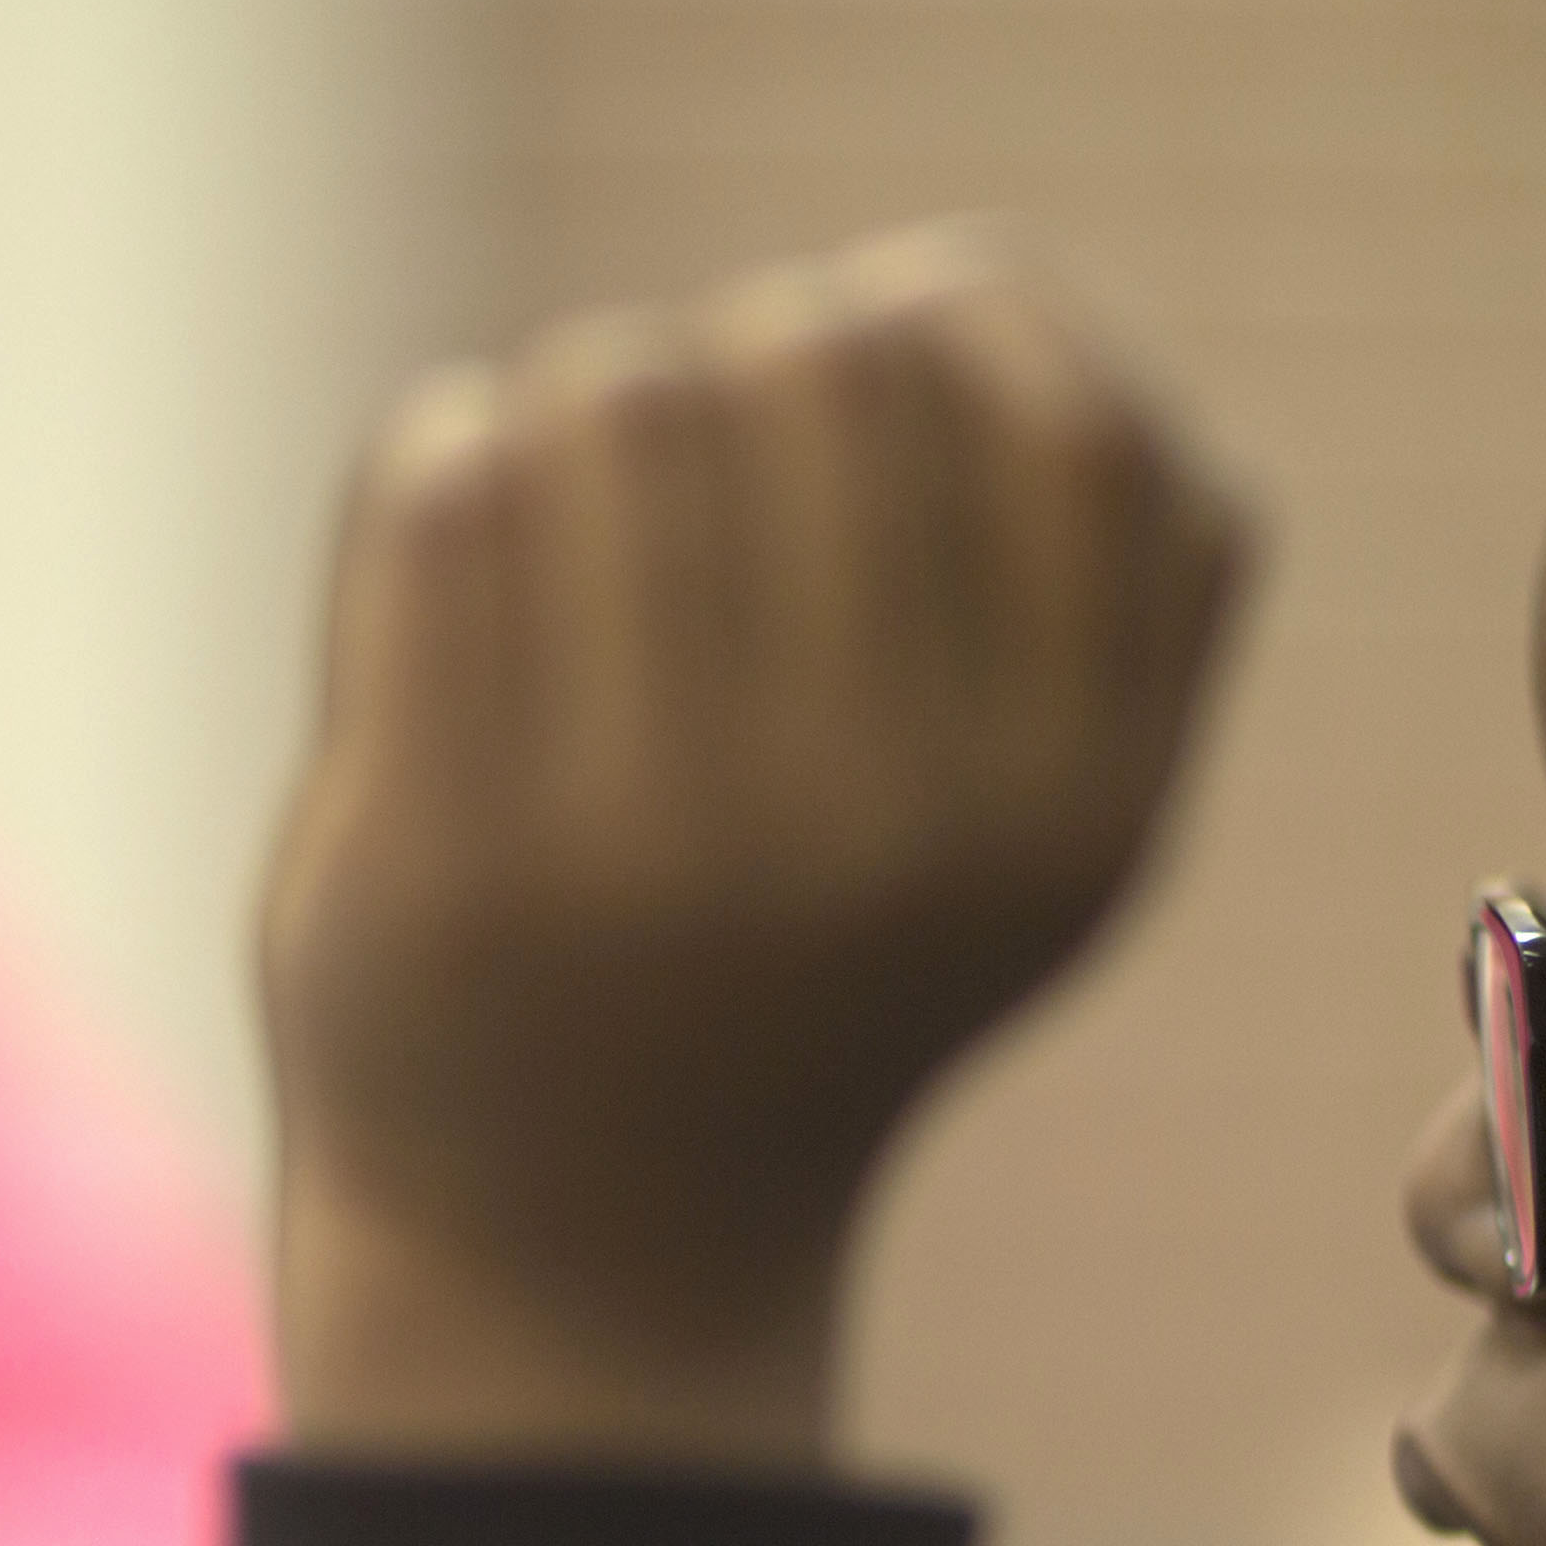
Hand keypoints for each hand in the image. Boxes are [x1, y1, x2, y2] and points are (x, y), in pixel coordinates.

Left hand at [261, 227, 1252, 1466]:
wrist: (569, 1255)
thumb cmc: (800, 972)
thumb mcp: (1028, 828)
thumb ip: (1104, 590)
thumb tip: (976, 289)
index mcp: (1072, 811)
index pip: (1075, 417)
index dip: (956, 326)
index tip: (866, 399)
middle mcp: (892, 831)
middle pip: (827, 359)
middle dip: (743, 358)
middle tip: (686, 481)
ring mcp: (660, 843)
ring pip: (621, 388)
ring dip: (573, 409)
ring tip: (563, 531)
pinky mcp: (448, 848)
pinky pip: (445, 478)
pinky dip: (441, 463)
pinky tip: (452, 563)